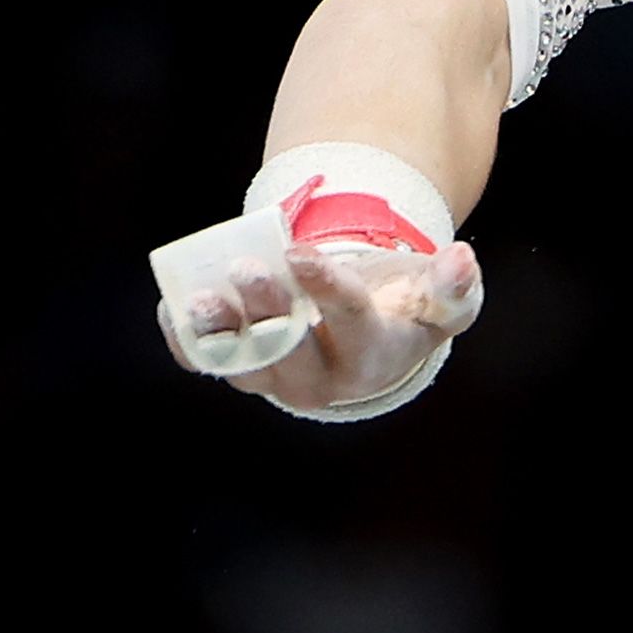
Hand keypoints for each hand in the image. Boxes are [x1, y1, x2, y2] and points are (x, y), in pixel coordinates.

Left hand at [158, 240, 482, 412]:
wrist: (369, 339)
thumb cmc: (407, 309)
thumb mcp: (442, 300)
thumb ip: (454, 284)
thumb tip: (459, 259)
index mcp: (372, 357)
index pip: (349, 322)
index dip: (325, 288)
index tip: (300, 252)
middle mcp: (322, 380)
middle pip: (289, 351)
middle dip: (265, 310)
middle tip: (247, 267)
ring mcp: (278, 380)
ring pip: (243, 364)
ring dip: (218, 332)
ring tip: (197, 299)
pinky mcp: (247, 371)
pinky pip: (209, 364)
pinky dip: (188, 341)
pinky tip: (174, 308)